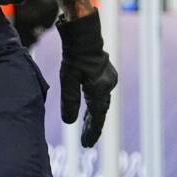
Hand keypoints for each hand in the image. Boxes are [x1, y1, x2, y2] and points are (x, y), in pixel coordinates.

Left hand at [56, 10, 118, 146]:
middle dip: (93, 126)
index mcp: (100, 89)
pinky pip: (101, 93)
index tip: (86, 144)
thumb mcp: (68, 78)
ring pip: (102, 102)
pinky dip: (95, 102)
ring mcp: (109, 78)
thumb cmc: (75, 54)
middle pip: (100, 111)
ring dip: (94, 115)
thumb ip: (69, 100)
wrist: (84, 32)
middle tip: (86, 140)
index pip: (97, 116)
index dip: (91, 131)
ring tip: (87, 127)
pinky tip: (91, 106)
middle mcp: (108, 85)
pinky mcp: (105, 72)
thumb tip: (69, 122)